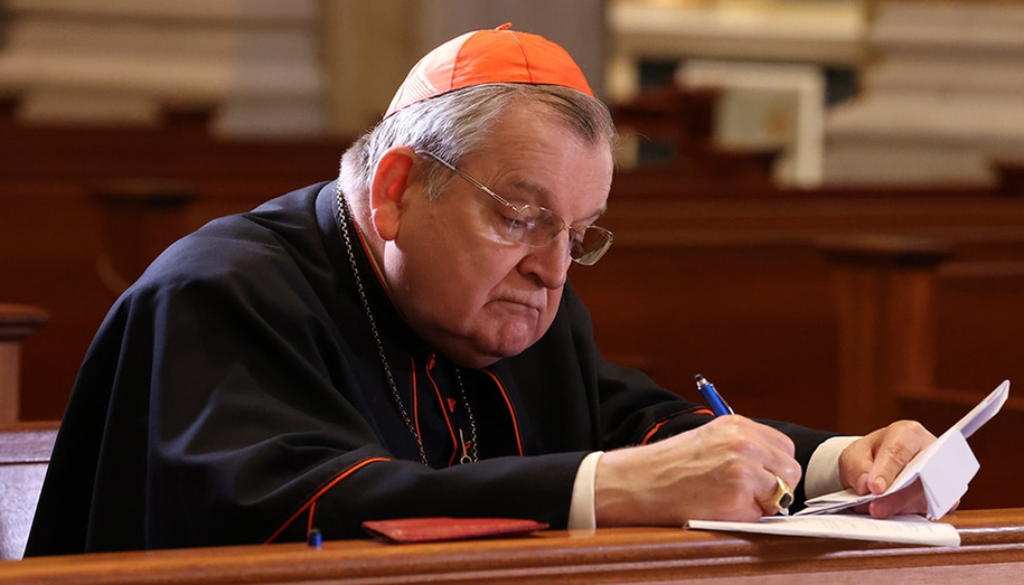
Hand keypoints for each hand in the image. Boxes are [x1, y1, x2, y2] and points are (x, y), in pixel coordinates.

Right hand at [594, 416, 801, 525]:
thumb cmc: (669, 466)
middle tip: (749, 495)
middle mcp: (744, 442)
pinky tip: (723, 508)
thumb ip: (742, 446)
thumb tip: (773, 468)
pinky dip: (749, 516)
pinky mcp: (738, 494)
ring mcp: (743, 468)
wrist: (639, 481)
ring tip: (732, 500)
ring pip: (783, 492)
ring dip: (765, 502)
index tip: (760, 478)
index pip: (783, 447)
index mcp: (737, 425)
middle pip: (790, 469)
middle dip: (776, 486)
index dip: (774, 467)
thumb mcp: (709, 439)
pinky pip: (764, 513)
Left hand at [838, 420, 948, 518]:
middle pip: (919, 477)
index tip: (874, 488)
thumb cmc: (870, 456)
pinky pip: (930, 510)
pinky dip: (908, 515)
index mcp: (908, 434)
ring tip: (877, 511)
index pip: (898, 452)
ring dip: (900, 509)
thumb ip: (857, 468)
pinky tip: (892, 515)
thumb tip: (866, 487)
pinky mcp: (944, 498)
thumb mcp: (853, 456)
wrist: (879, 466)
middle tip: (875, 509)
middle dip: (896, 497)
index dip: (887, 471)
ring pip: (926, 497)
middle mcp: (931, 452)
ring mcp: (941, 475)